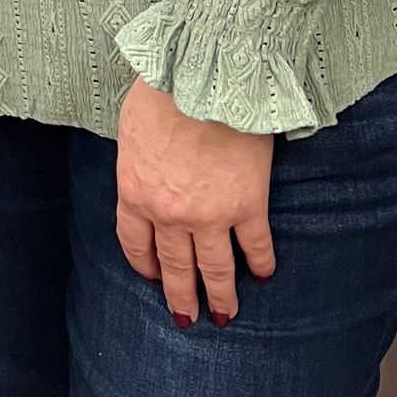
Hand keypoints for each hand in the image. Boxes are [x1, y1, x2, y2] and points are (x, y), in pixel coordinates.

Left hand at [115, 77, 274, 326]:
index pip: (135, 243)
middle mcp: (169, 214)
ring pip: (214, 268)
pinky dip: (260, 263)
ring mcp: (210, 215)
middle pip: (174, 266)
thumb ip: (139, 160)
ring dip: (221, 295)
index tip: (153, 278)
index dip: (145, 265)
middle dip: (181, 296)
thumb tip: (147, 167)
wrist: (203, 77)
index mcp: (135, 192)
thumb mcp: (133, 128)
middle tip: (188, 318)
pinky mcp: (247, 206)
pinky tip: (263, 274)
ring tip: (226, 315)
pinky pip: (255, 245)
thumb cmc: (163, 91)